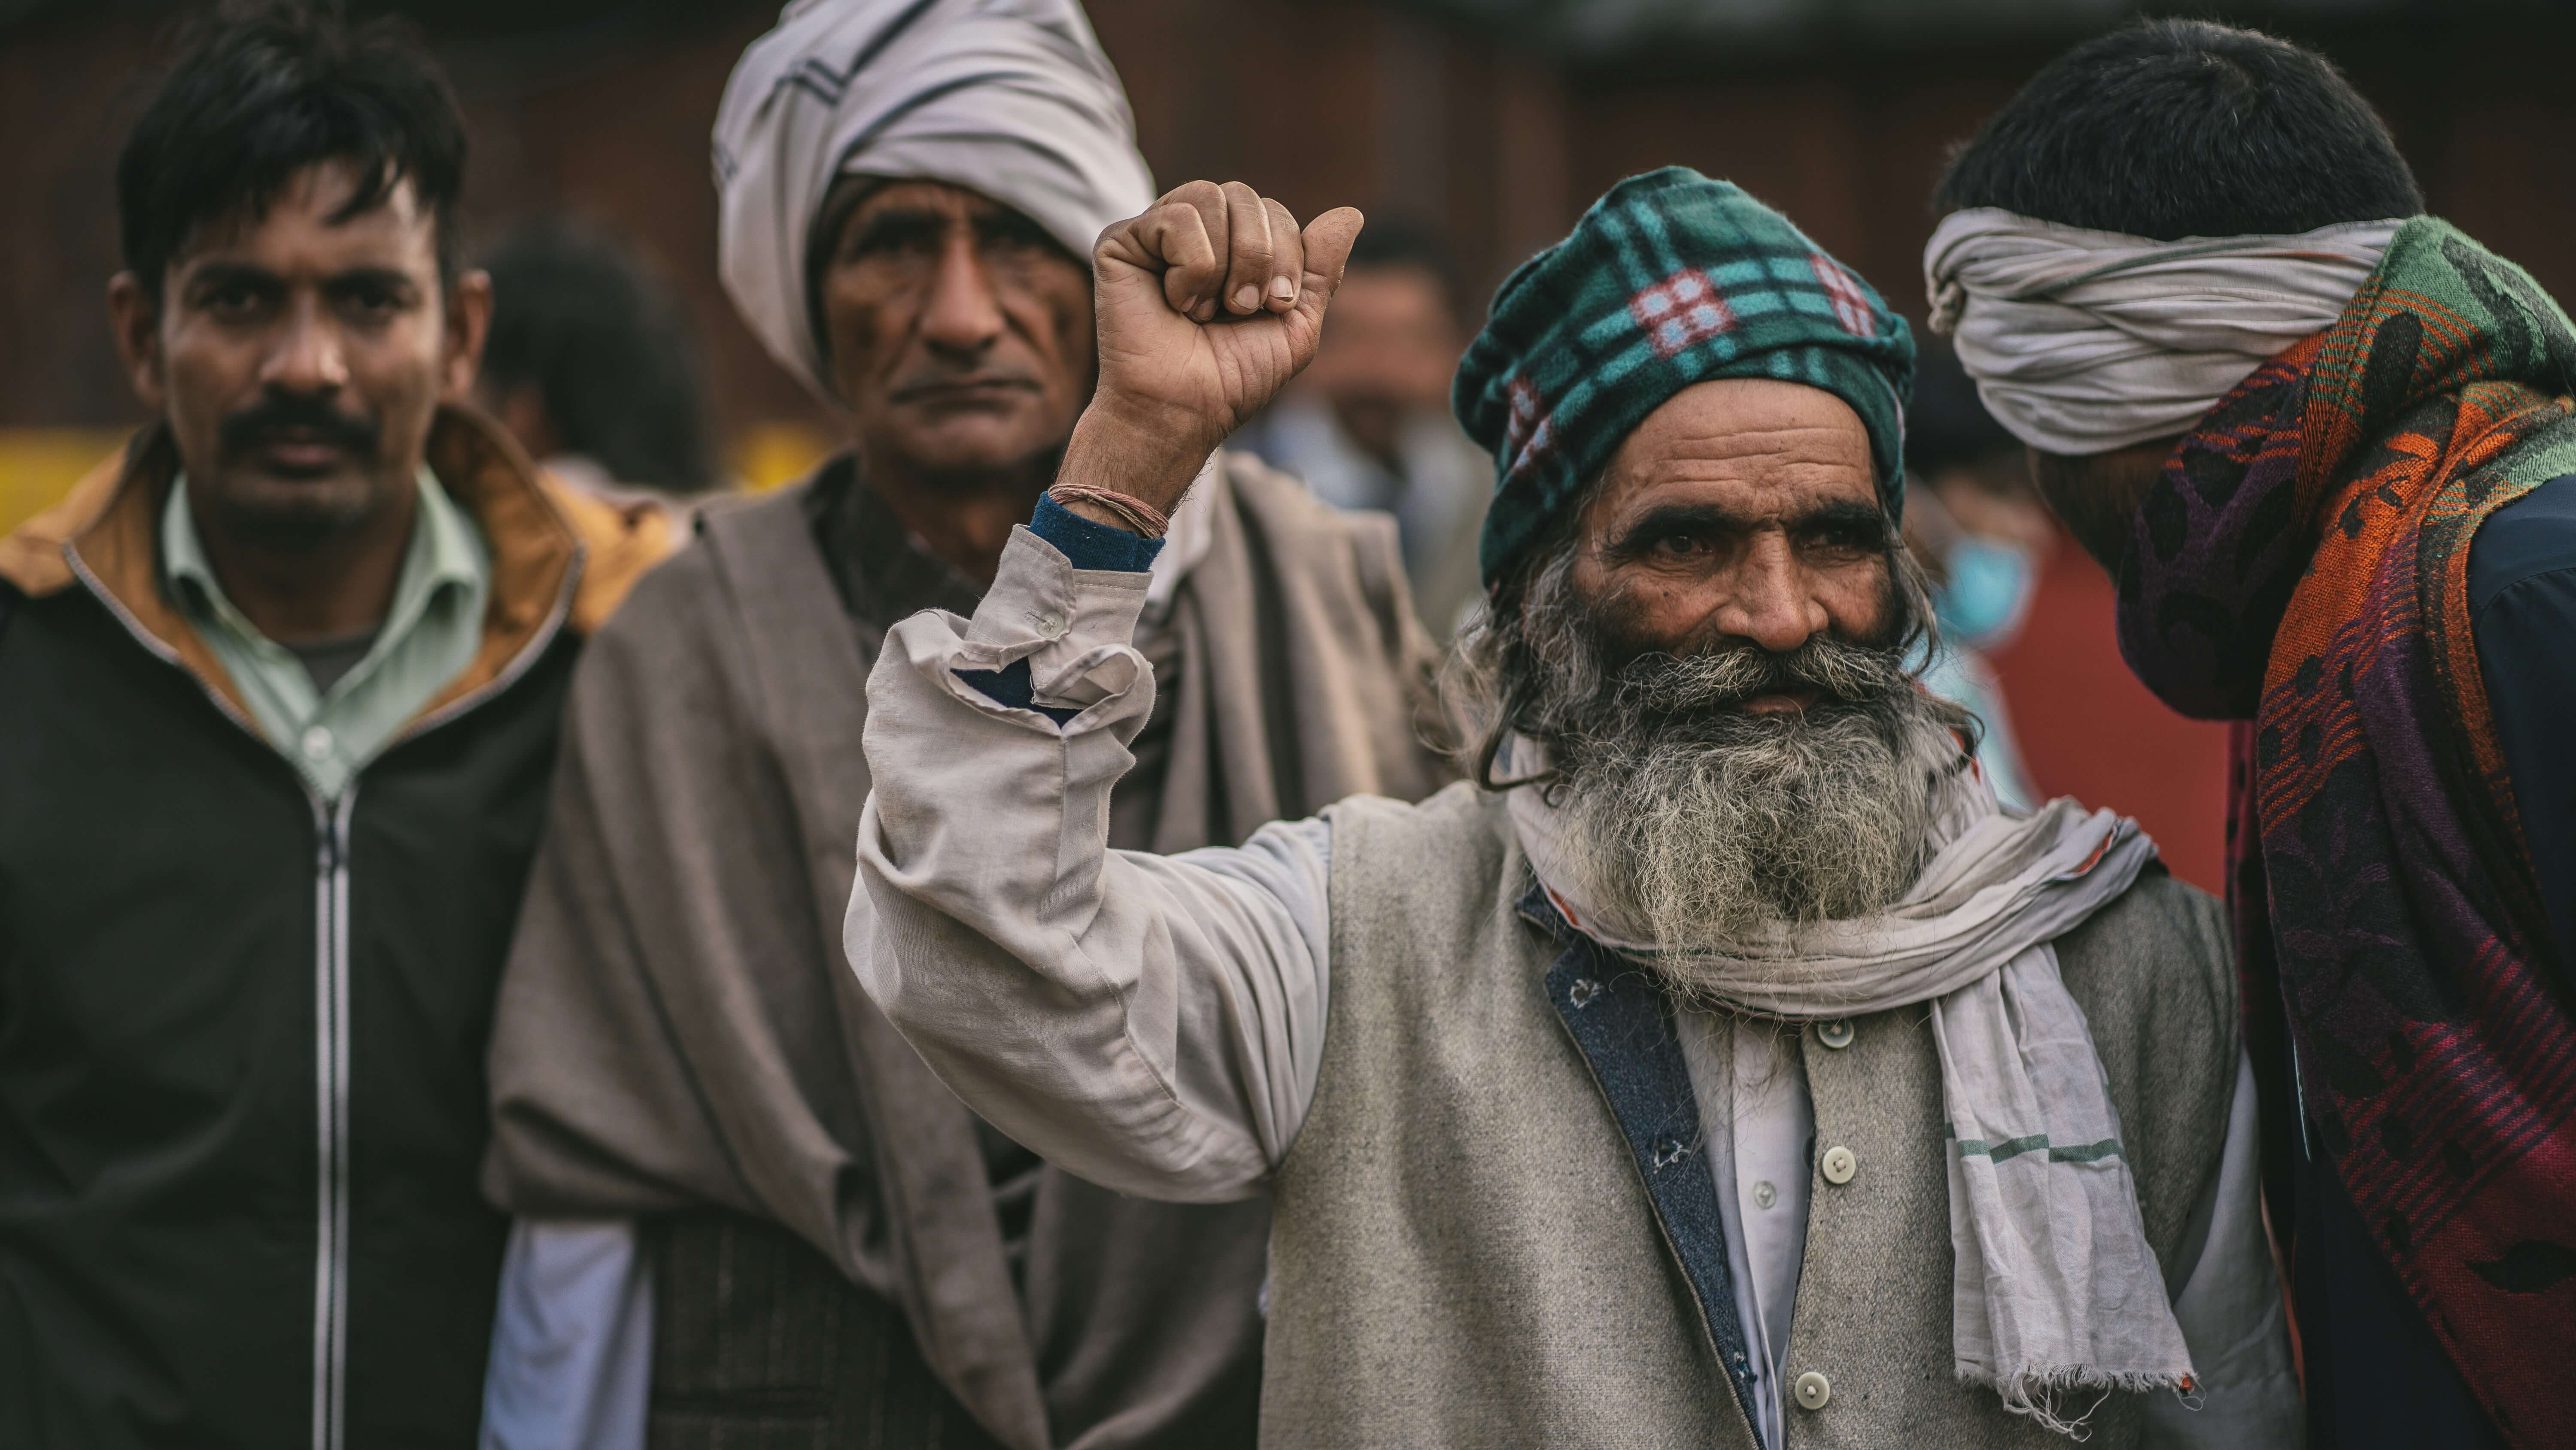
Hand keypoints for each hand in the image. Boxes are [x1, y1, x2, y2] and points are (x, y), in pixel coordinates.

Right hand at [1056, 181, 1363, 522]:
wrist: (1183, 408)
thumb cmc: (1233, 376)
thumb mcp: (1296, 323)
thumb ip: (1321, 268)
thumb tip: (1352, 213)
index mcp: (1232, 246)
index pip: (1273, 211)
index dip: (1287, 254)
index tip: (1275, 307)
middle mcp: (1194, 232)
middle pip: (1244, 195)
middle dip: (1259, 257)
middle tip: (1241, 309)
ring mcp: (1154, 233)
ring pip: (1210, 196)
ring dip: (1224, 264)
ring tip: (1206, 310)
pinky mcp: (1121, 241)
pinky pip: (1176, 217)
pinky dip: (1191, 268)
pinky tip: (1175, 303)